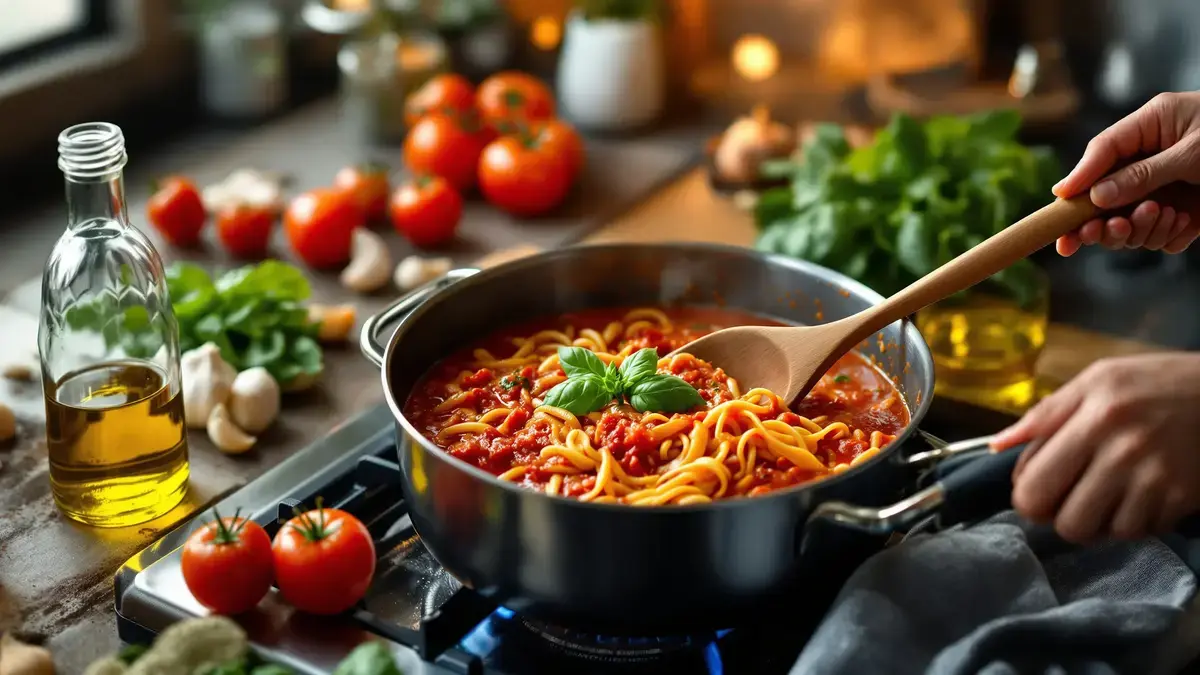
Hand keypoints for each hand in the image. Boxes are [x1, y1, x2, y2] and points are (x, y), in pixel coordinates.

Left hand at [991, 352, 1199, 542]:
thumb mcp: (1097, 379)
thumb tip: (998, 445)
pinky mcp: (1181, 499)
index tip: (1037, 485)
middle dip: (1056, 516)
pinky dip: (1129, 522)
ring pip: (1101, 534)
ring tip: (1099, 498)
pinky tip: (1132, 498)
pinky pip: (1138, 532)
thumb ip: (1045, 414)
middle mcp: (1122, 452)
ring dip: (1094, 522)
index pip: (1035, 484)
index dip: (1026, 494)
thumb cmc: (1155, 382)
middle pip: (1066, 521)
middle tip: (1064, 499)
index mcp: (1093, 418)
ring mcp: (1155, 480)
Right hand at [1054, 92, 1199, 256]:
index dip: (1079, 177)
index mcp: (1152, 125)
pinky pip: (1157, 235)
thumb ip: (1144, 174)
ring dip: (1137, 229)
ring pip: (1127, 220)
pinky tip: (1182, 226)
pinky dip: (1164, 237)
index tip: (1061, 201)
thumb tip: (1097, 195)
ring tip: (1161, 218)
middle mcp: (1152, 157)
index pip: (1103, 151)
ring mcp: (1165, 187)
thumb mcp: (1195, 153)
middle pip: (1104, 193)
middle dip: (1097, 218)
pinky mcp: (1181, 212)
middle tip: (1084, 238)